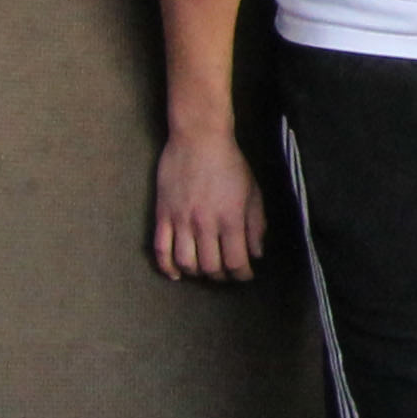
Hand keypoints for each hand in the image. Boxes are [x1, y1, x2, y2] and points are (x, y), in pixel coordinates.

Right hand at [153, 131, 269, 281]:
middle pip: (210, 267)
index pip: (236, 262)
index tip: (245, 275)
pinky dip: (166, 267)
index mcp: (231, 219)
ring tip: (205, 271)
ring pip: (186, 262)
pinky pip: (160, 248)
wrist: (198, 140)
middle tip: (226, 275)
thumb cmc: (230, 164)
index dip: (242, 275)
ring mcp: (181, 220)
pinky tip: (176, 274)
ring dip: (197, 273)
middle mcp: (204, 224)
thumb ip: (256, 225)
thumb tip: (256, 254)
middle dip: (221, 277)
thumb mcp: (253, 193)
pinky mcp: (162, 215)